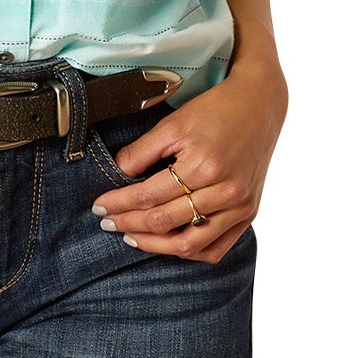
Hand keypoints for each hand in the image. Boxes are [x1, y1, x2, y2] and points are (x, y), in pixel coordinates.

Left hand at [91, 61, 287, 260]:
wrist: (260, 105)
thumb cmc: (215, 110)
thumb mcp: (173, 124)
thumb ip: (142, 152)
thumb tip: (116, 175)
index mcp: (203, 166)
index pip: (149, 196)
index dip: (119, 203)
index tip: (98, 207)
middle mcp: (225, 192)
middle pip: (165, 221)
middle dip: (129, 223)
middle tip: (107, 222)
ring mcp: (240, 207)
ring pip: (189, 244)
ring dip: (155, 245)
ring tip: (131, 236)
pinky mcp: (249, 214)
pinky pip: (216, 248)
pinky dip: (189, 252)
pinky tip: (168, 243)